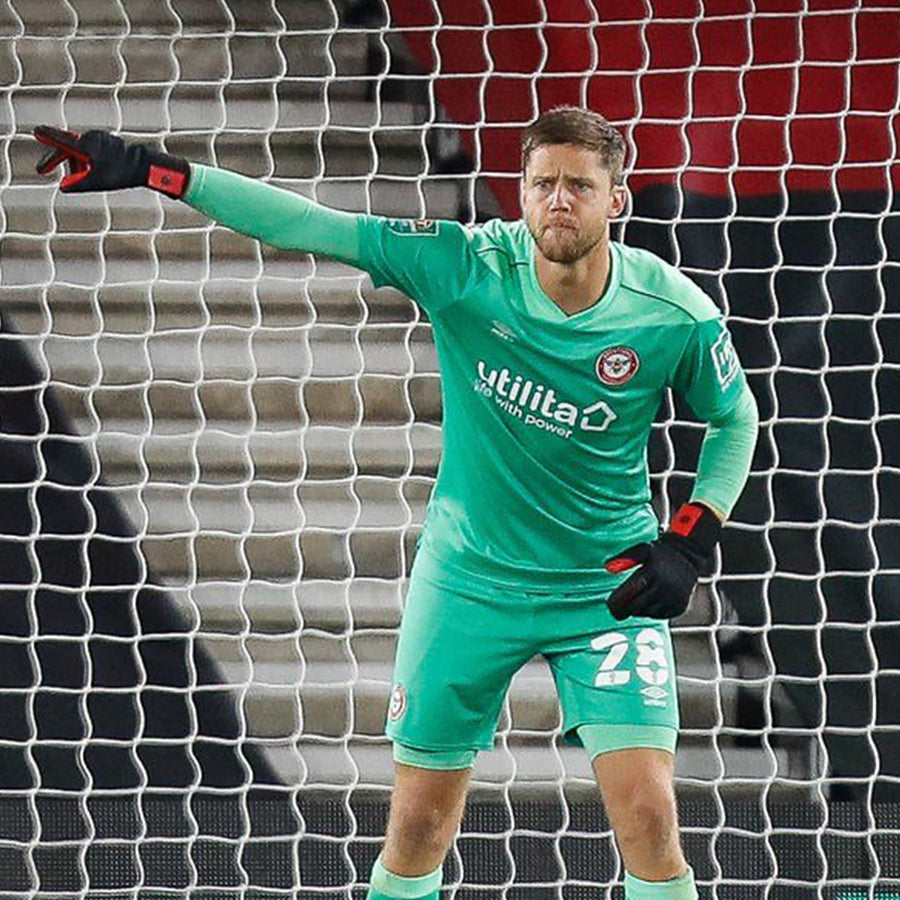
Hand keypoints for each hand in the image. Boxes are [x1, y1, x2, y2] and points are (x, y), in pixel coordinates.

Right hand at [34, 126, 190, 197]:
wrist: (145, 166)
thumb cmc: (121, 173)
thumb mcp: (96, 183)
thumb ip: (77, 184)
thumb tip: (64, 186)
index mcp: (85, 145)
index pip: (60, 141)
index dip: (47, 139)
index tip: (36, 131)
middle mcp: (91, 137)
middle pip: (69, 149)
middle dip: (61, 162)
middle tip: (43, 169)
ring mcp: (101, 138)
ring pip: (82, 152)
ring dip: (81, 165)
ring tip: (95, 176)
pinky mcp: (109, 141)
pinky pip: (94, 152)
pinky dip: (91, 162)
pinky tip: (104, 170)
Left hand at [604, 502, 722, 620]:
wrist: (690, 557)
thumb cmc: (661, 554)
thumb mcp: (642, 549)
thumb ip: (624, 558)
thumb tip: (607, 568)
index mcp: (653, 572)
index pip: (629, 594)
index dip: (617, 602)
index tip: (609, 604)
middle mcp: (665, 586)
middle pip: (636, 607)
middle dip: (625, 608)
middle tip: (619, 606)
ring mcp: (674, 598)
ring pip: (647, 613)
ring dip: (639, 609)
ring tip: (640, 597)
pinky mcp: (679, 607)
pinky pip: (659, 615)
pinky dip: (652, 611)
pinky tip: (652, 600)